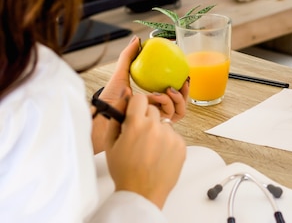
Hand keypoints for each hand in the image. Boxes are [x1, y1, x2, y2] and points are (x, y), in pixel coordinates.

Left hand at [101, 36, 188, 120]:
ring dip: (178, 98)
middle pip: (181, 103)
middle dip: (186, 92)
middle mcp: (157, 110)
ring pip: (179, 110)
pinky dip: (168, 104)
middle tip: (184, 80)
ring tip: (169, 88)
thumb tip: (137, 39)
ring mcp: (158, 119)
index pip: (174, 94)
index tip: (184, 74)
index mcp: (153, 99)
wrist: (105, 111)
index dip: (182, 85)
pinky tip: (158, 96)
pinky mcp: (157, 125)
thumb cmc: (111, 96)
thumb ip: (129, 55)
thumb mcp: (121, 72)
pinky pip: (171, 114)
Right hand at [104, 93, 185, 208]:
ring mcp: (170, 136)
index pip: (140, 98)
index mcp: (136, 124)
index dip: (135, 106)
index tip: (134, 113)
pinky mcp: (181, 145)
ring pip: (164, 123)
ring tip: (149, 149)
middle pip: (153, 109)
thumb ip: (116, 117)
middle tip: (140, 135)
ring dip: (157, 131)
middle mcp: (155, 127)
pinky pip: (173, 136)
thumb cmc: (124, 170)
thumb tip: (123, 98)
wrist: (142, 192)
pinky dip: (167, 142)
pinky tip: (159, 155)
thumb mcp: (110, 143)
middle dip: (146, 118)